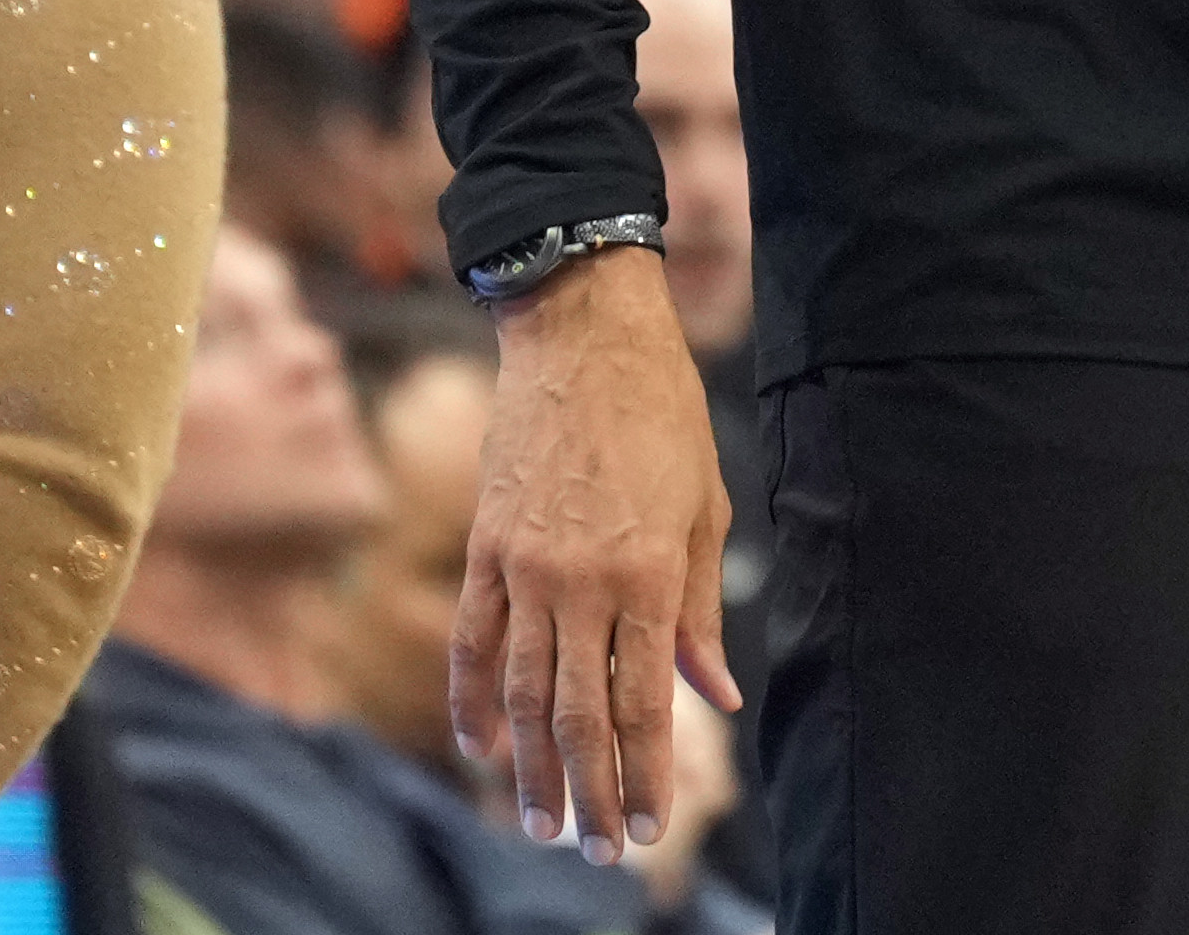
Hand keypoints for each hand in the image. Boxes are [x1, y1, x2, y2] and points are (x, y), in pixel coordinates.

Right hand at [453, 247, 744, 864]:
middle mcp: (581, 582)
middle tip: (602, 851)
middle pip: (578, 715)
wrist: (582, 336)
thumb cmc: (662, 415)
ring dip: (533, 768)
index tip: (650, 826)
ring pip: (521, 693)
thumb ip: (702, 610)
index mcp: (648, 574)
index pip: (641, 701)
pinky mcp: (486, 549)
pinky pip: (474, 642)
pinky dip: (474, 702)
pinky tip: (480, 748)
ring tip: (544, 825)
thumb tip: (714, 693)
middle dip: (593, 793)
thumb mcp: (706, 505)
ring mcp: (524, 569)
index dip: (647, 772)